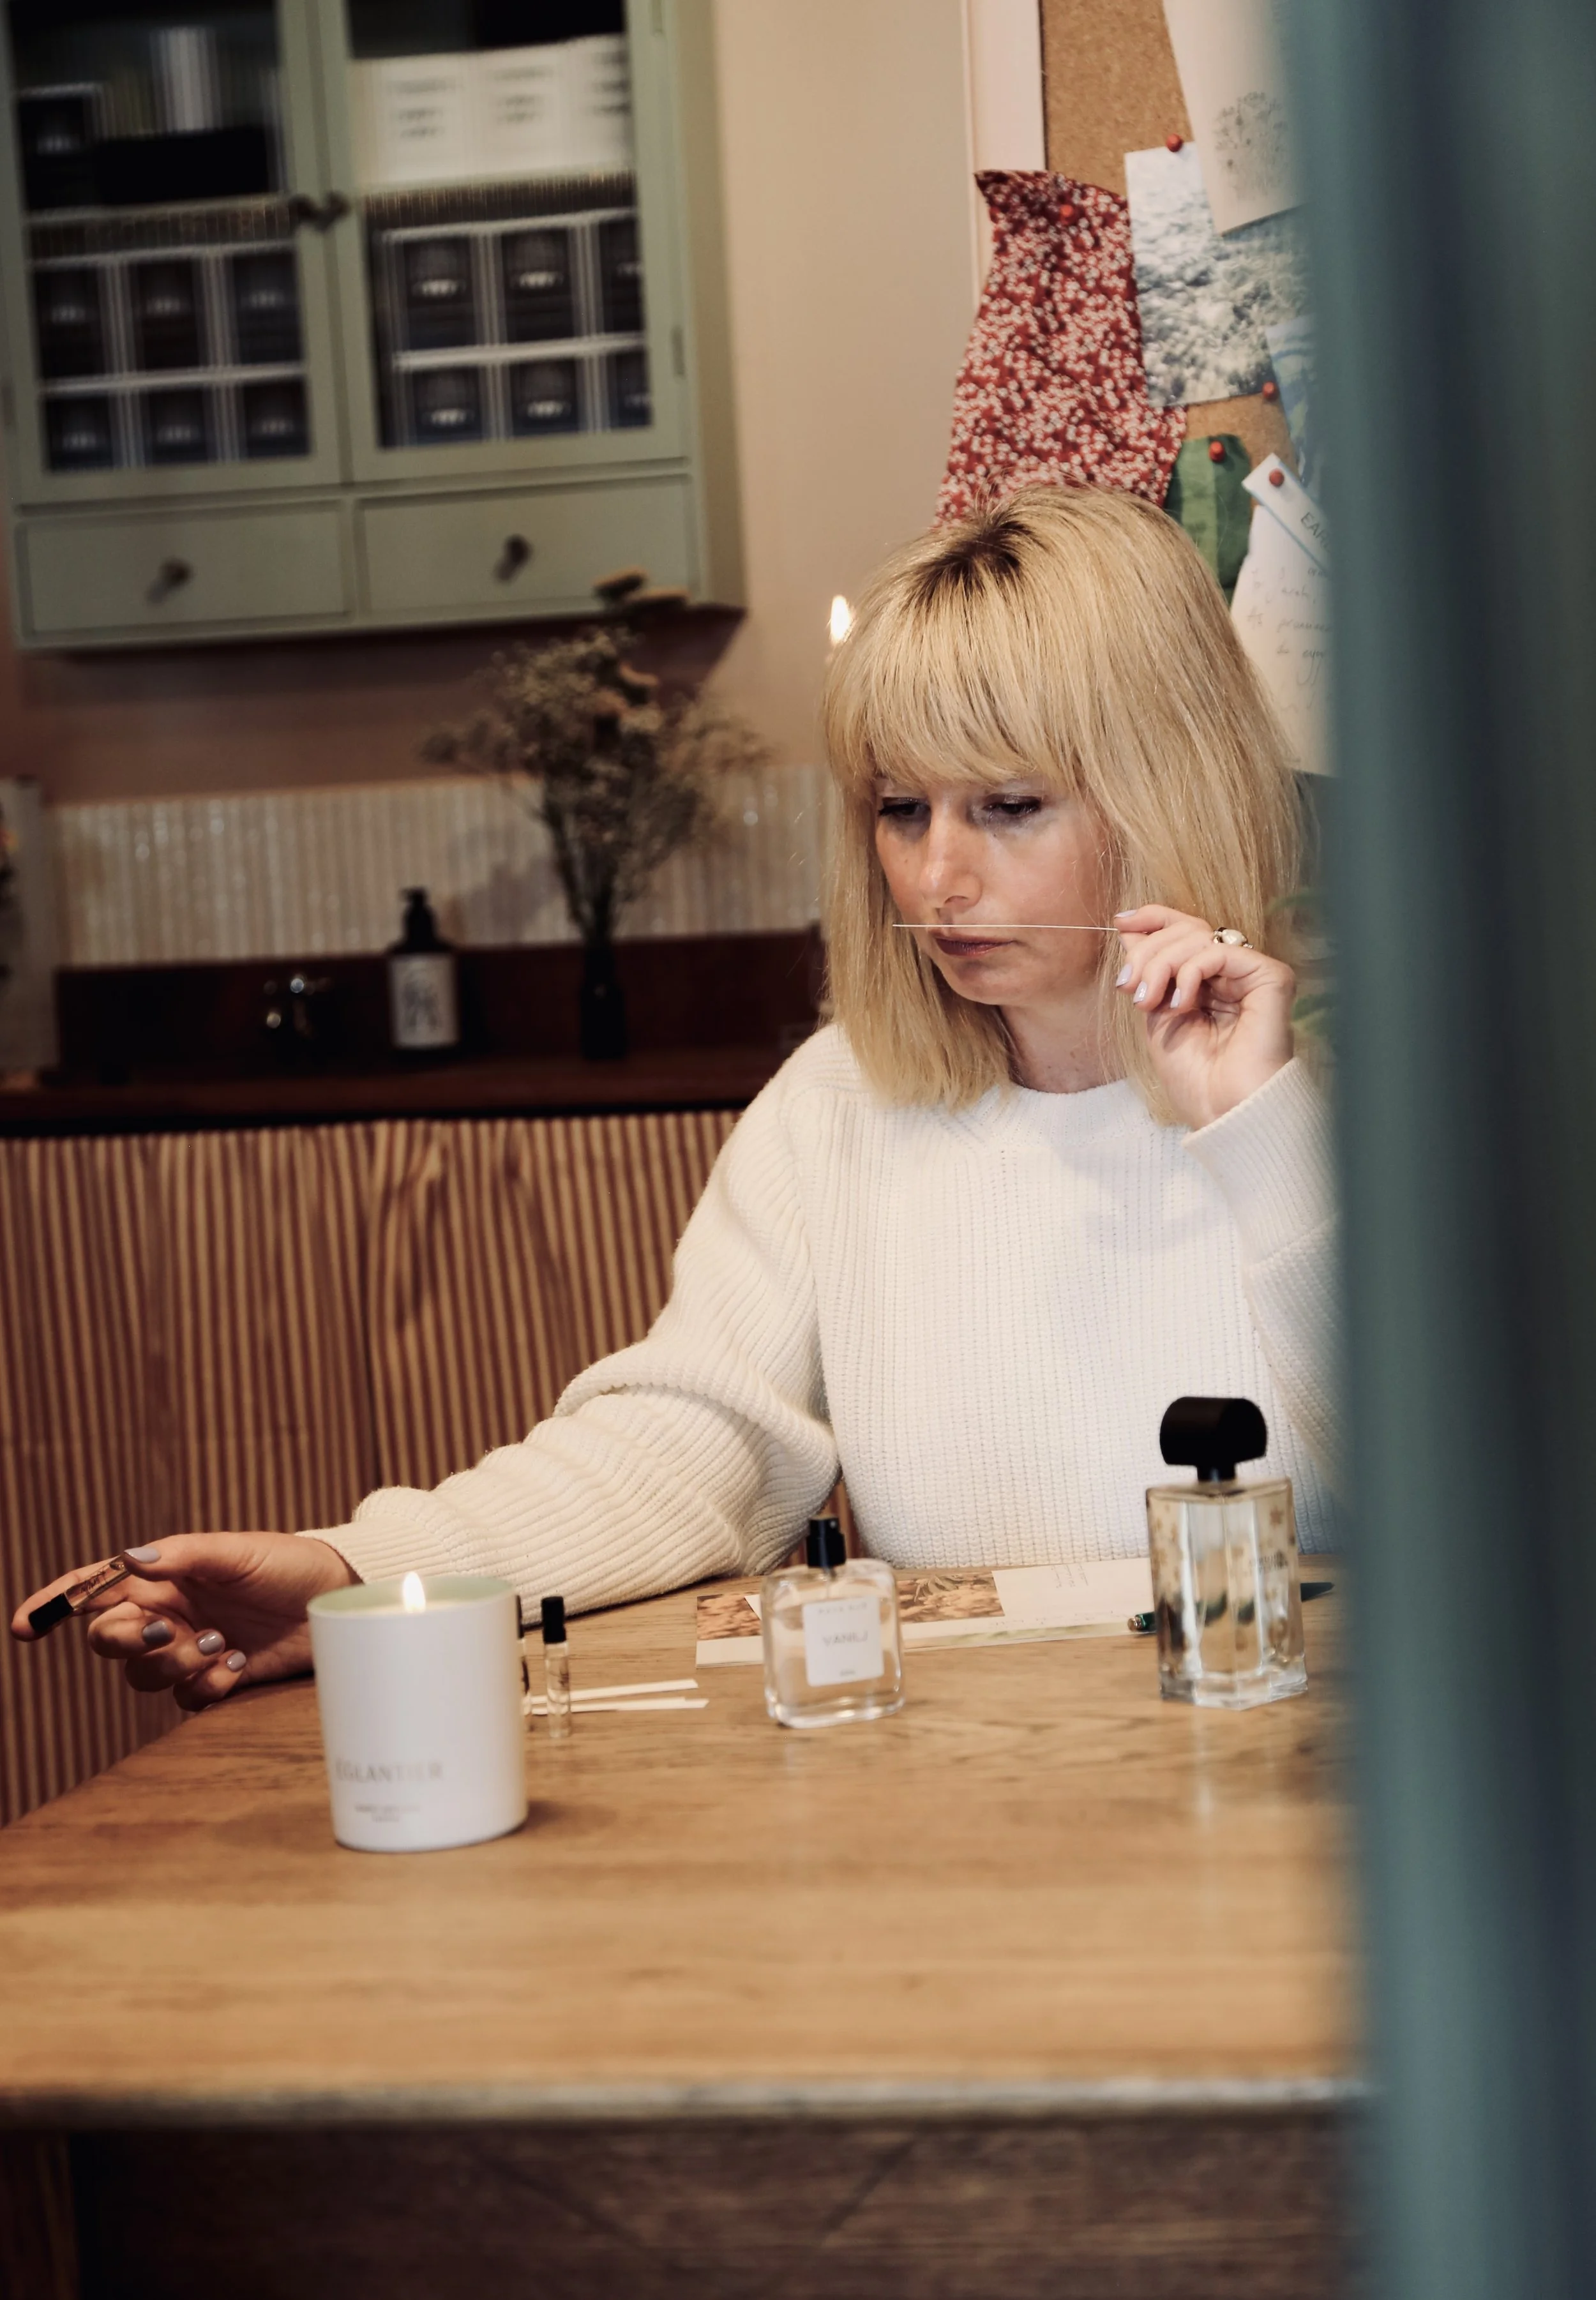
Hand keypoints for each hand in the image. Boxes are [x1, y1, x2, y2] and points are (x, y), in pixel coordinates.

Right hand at [9, 1533, 355, 1710]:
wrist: (334, 1598)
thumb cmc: (286, 1563)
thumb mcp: (237, 1551)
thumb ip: (184, 1555)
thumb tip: (129, 1559)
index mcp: (163, 1577)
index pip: (95, 1588)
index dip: (54, 1605)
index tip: (23, 1627)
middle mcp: (168, 1613)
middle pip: (110, 1638)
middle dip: (127, 1640)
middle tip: (169, 1630)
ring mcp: (189, 1647)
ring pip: (144, 1674)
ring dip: (176, 1663)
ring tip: (223, 1643)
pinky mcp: (216, 1677)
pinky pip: (186, 1698)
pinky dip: (207, 1685)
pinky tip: (239, 1664)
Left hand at [1113, 904, 1294, 1128]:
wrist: (1224, 1111)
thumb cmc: (1195, 1077)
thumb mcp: (1156, 1014)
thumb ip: (1148, 971)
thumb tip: (1127, 927)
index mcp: (1208, 981)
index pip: (1184, 929)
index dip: (1153, 919)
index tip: (1120, 922)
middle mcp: (1232, 973)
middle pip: (1186, 929)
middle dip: (1148, 952)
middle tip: (1130, 988)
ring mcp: (1252, 974)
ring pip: (1199, 936)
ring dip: (1162, 964)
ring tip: (1149, 1002)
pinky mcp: (1270, 977)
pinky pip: (1219, 952)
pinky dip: (1189, 972)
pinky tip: (1181, 1005)